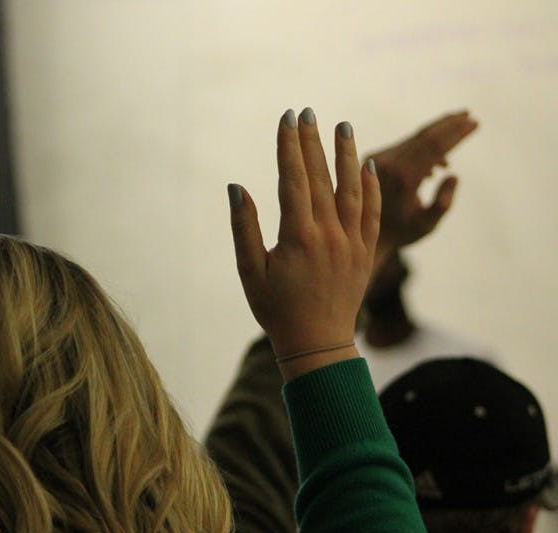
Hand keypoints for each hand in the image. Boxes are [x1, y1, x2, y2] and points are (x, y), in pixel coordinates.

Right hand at [230, 108, 380, 378]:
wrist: (317, 344)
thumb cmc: (276, 310)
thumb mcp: (250, 271)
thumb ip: (244, 227)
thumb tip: (237, 187)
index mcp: (298, 236)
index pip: (293, 178)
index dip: (289, 145)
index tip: (287, 118)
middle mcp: (329, 233)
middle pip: (321, 176)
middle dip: (313, 140)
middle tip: (308, 111)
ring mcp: (352, 241)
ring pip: (352, 188)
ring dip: (348, 154)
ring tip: (344, 126)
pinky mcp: (366, 252)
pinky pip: (372, 212)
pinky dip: (372, 187)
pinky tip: (369, 166)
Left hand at [367, 110, 476, 267]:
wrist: (360, 234)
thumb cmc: (399, 232)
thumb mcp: (426, 226)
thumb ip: (443, 202)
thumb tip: (453, 175)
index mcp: (403, 179)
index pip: (434, 146)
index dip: (456, 132)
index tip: (474, 122)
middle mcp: (387, 165)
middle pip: (422, 136)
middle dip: (448, 124)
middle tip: (468, 114)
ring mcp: (376, 160)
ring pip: (412, 139)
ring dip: (436, 135)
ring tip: (459, 131)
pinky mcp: (370, 158)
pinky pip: (402, 146)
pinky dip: (421, 147)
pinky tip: (436, 162)